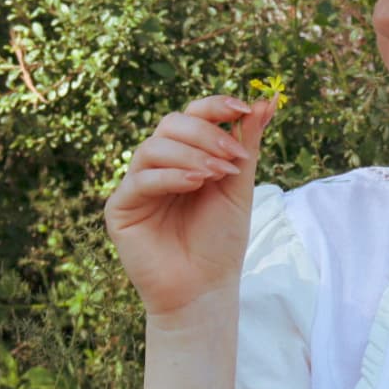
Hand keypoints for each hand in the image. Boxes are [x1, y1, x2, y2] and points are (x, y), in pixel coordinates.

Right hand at [104, 94, 275, 324]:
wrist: (206, 287)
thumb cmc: (221, 238)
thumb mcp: (239, 187)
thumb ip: (247, 144)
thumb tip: (267, 101)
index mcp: (186, 155)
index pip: (193, 115)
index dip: (215, 106)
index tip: (243, 108)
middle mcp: (159, 165)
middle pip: (172, 124)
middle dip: (207, 134)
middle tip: (234, 157)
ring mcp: (138, 185)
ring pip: (154, 147)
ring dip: (192, 154)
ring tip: (217, 174)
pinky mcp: (121, 208)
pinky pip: (140, 180)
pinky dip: (171, 176)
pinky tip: (196, 183)